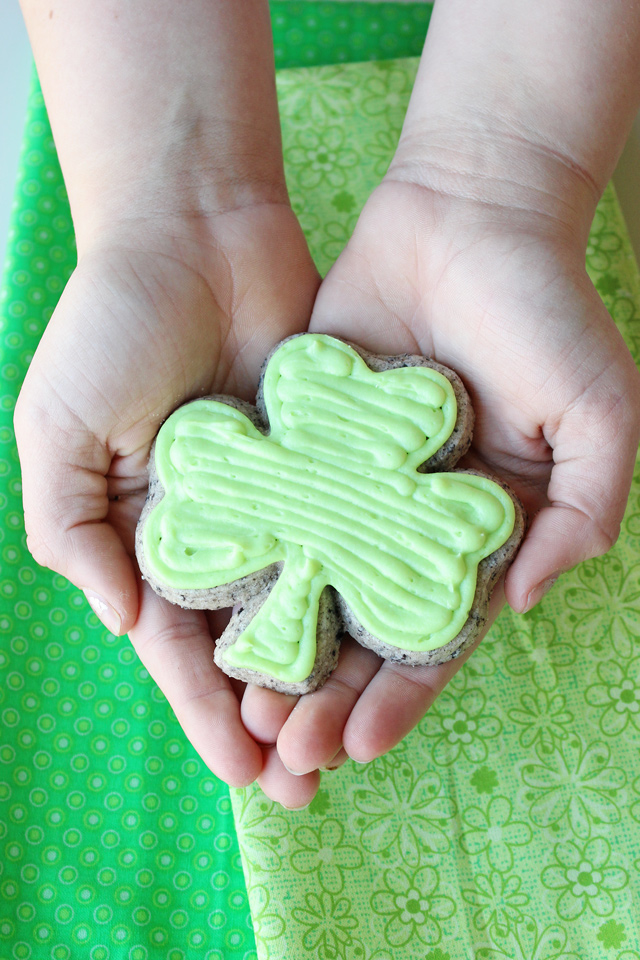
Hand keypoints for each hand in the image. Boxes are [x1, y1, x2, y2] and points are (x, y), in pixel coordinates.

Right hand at [14, 203, 323, 802]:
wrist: (193, 230)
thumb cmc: (109, 325)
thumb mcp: (58, 429)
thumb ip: (72, 528)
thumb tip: (117, 622)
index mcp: (146, 532)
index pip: (176, 642)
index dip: (205, 708)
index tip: (243, 771)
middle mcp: (217, 526)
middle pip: (247, 640)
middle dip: (270, 714)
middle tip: (307, 784)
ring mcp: (281, 495)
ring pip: (307, 602)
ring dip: (323, 673)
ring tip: (352, 740)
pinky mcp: (332, 457)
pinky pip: (353, 532)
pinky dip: (366, 587)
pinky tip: (390, 642)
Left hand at [240, 176, 639, 798]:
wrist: (471, 212)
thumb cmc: (547, 313)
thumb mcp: (599, 416)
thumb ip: (582, 515)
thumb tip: (521, 602)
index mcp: (479, 531)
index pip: (437, 636)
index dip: (402, 695)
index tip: (359, 744)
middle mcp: (409, 518)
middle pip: (363, 625)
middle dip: (329, 692)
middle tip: (285, 750)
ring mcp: (351, 480)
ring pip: (309, 580)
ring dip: (280, 645)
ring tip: (239, 703)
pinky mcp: (303, 434)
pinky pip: (272, 502)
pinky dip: (247, 555)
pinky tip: (213, 607)